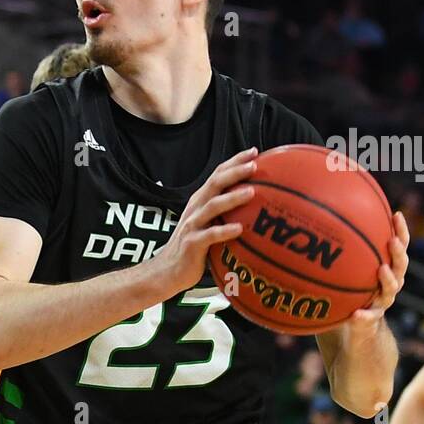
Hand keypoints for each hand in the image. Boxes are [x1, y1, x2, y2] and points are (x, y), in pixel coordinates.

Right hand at [144, 147, 256, 298]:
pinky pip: (209, 235)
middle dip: (235, 172)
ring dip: (232, 198)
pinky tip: (239, 229)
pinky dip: (224, 231)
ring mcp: (192, 225)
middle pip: (215, 184)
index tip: (254, 152)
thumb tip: (255, 207)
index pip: (218, 175)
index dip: (234, 161)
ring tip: (251, 192)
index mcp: (200, 201)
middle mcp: (195, 208)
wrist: (167, 271)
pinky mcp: (192, 243)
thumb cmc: (194, 248)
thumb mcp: (208, 225)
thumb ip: (225, 214)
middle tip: (254, 165)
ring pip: (212, 206)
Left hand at [347, 211, 408, 329]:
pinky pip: (368, 320)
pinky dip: (363, 317)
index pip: (398, 248)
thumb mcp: (345, 275)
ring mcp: (381, 304)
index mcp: (386, 271)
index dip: (400, 231)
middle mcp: (388, 286)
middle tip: (392, 240)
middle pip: (400, 266)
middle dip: (398, 253)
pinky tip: (356, 314)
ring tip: (382, 270)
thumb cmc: (350, 298)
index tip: (396, 214)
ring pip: (390, 291)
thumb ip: (337, 255)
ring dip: (387, 280)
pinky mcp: (370, 323)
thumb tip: (319, 223)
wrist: (357, 335)